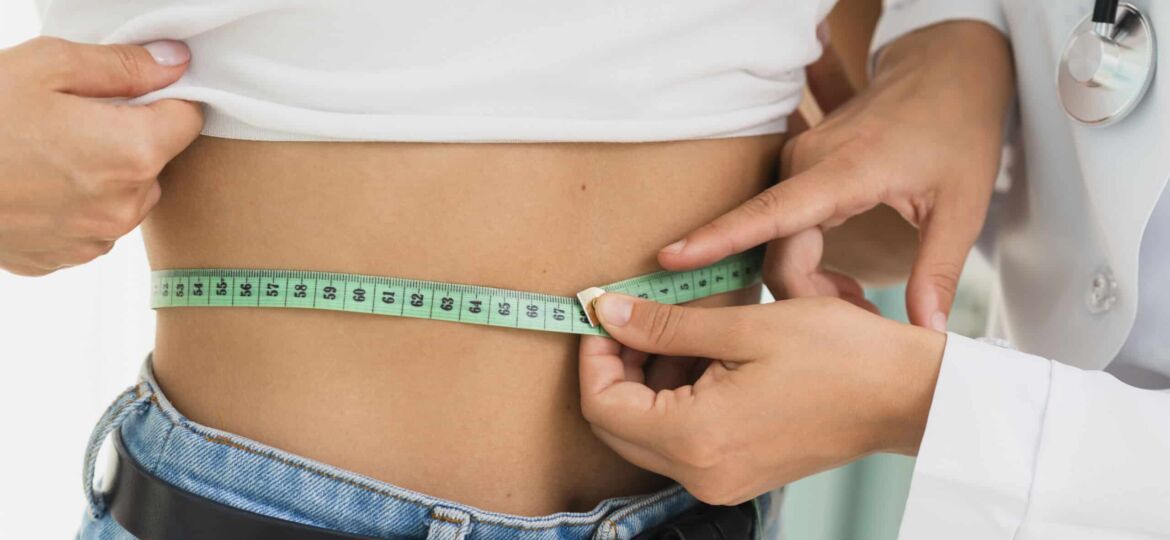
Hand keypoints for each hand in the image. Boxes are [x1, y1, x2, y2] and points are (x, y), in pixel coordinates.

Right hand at [0, 37, 202, 275]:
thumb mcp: (46, 66)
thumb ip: (122, 66)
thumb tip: (175, 61)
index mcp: (134, 153)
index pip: (188, 119)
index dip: (163, 99)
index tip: (129, 91)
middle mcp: (126, 205)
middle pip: (156, 161)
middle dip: (127, 137)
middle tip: (68, 118)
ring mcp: (95, 239)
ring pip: (124, 196)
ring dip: (101, 174)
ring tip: (42, 152)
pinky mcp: (65, 258)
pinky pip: (89, 224)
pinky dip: (72, 204)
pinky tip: (31, 184)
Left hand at [578, 293, 944, 504]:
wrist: (904, 395)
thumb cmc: (839, 355)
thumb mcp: (744, 326)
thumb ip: (665, 325)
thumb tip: (607, 312)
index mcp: (695, 438)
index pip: (601, 404)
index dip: (593, 353)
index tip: (606, 312)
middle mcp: (700, 474)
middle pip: (616, 424)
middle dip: (615, 366)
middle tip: (634, 317)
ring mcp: (719, 480)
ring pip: (646, 431)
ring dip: (646, 380)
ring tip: (680, 331)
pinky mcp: (736, 474)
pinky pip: (681, 439)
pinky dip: (676, 398)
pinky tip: (704, 357)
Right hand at [656, 21, 1014, 329]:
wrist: (945, 74)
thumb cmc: (957, 130)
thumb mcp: (963, 206)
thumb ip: (939, 272)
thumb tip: (928, 334)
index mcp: (844, 172)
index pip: (770, 212)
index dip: (720, 238)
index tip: (673, 257)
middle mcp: (808, 164)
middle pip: (777, 251)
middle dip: (808, 297)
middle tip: (862, 316)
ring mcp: (800, 163)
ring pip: (779, 242)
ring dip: (808, 279)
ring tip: (856, 299)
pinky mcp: (800, 168)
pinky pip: (783, 226)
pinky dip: (806, 258)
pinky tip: (840, 276)